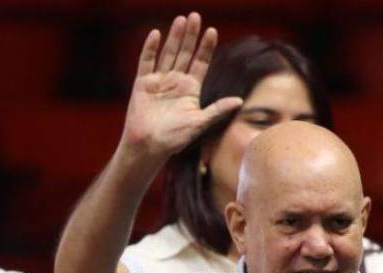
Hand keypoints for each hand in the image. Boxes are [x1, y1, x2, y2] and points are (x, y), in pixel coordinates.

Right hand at [120, 13, 243, 162]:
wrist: (149, 147)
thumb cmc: (175, 139)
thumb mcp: (200, 123)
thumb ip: (217, 110)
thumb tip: (240, 101)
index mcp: (191, 89)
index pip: (200, 63)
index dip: (206, 47)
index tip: (212, 31)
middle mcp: (176, 82)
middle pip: (185, 53)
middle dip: (190, 35)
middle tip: (195, 16)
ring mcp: (159, 81)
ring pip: (168, 54)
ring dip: (174, 37)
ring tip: (181, 20)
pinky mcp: (142, 83)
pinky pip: (146, 62)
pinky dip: (150, 48)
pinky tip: (156, 34)